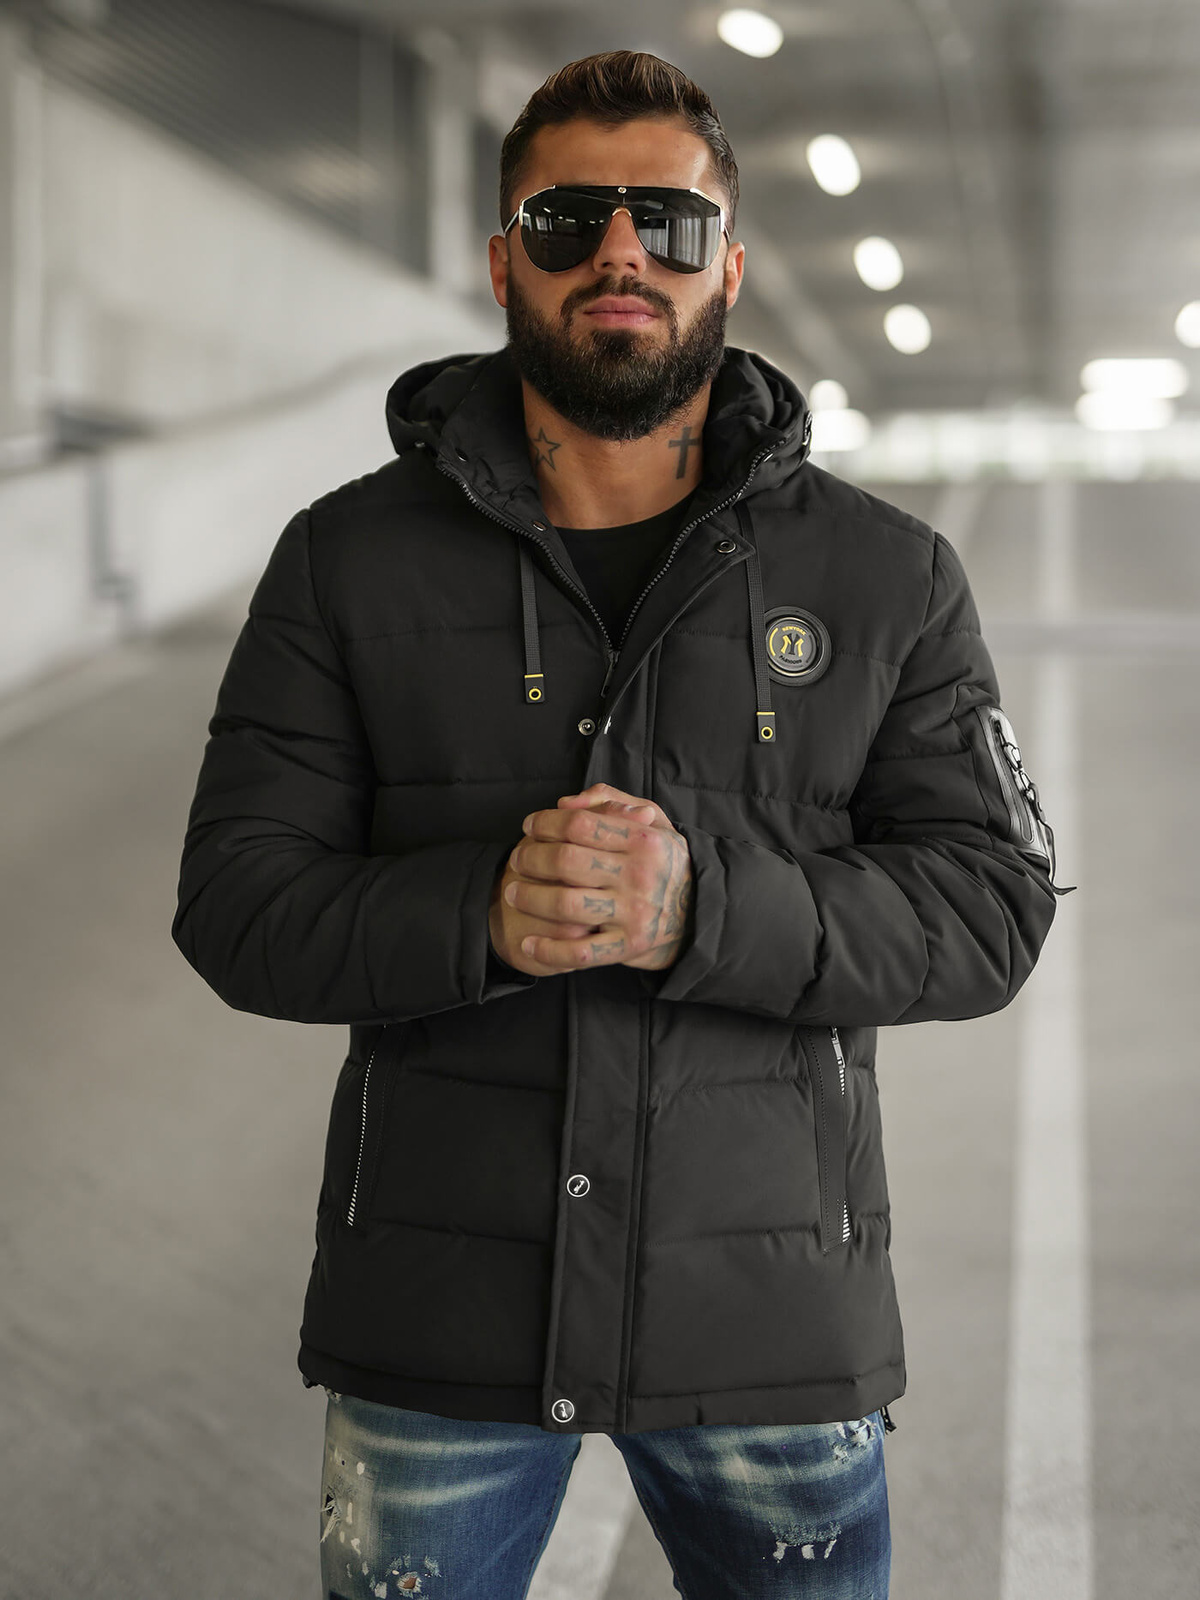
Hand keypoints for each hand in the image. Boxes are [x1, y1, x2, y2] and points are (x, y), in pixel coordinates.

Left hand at [494, 781, 692, 975]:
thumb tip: (565, 804)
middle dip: (530, 858)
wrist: (702, 911)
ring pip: (566, 905)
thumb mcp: (653, 820)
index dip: (546, 823)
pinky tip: (528, 943)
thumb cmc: (665, 860)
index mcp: (644, 840)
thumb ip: (610, 801)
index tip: (529, 826)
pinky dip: (548, 950)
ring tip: (513, 893)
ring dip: (530, 898)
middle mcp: (639, 876)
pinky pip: (580, 952)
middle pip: (566, 862)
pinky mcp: (628, 946)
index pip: (580, 825)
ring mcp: (634, 914)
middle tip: (516, 859)